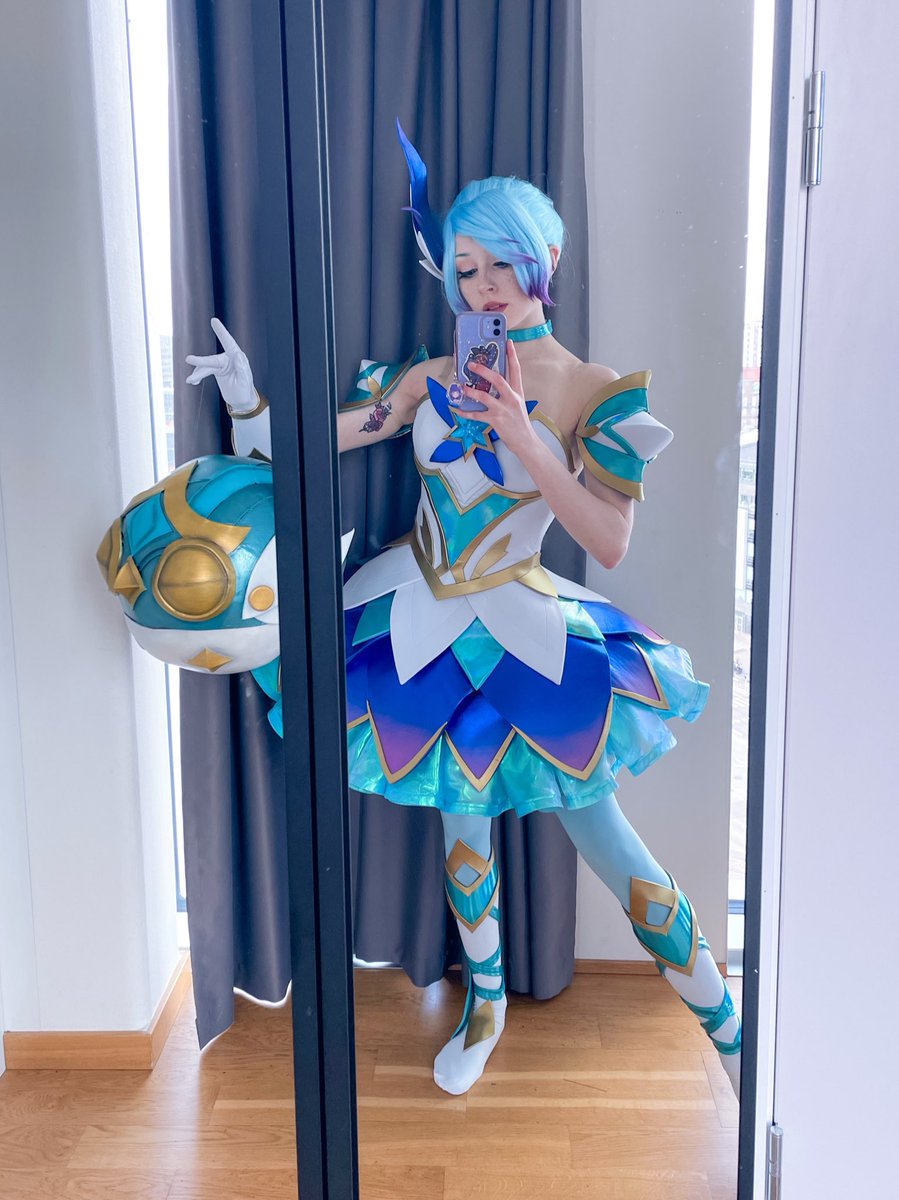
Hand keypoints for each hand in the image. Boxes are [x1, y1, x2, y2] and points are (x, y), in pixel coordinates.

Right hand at [185, 317, 256, 413]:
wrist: (241, 400)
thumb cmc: (245, 390)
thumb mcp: (245, 381)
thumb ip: (242, 368)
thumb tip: (238, 354)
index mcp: (238, 358)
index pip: (229, 343)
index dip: (221, 331)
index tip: (214, 320)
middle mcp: (229, 358)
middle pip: (212, 359)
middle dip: (201, 361)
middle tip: (188, 360)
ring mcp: (221, 364)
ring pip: (206, 366)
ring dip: (197, 373)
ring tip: (190, 380)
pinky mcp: (216, 370)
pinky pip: (204, 371)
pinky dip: (198, 376)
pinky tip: (193, 381)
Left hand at [462, 339, 536, 454]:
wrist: (526, 442)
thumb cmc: (519, 423)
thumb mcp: (517, 404)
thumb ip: (507, 393)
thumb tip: (490, 383)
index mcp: (518, 392)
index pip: (516, 370)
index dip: (512, 355)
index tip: (508, 342)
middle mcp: (511, 399)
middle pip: (498, 379)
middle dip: (483, 370)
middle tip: (471, 364)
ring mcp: (503, 410)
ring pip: (485, 397)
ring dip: (471, 391)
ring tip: (462, 387)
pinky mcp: (496, 421)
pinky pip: (477, 415)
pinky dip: (466, 413)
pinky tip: (457, 409)